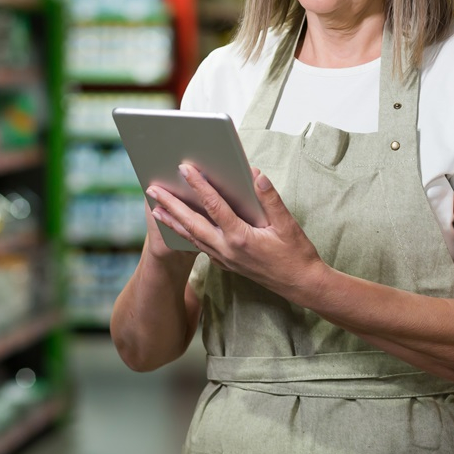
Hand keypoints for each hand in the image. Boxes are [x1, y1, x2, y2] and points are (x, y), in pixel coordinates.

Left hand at [148, 165, 326, 300]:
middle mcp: (227, 250)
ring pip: (192, 238)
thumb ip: (270, 199)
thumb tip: (256, 175)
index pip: (214, 207)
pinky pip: (200, 247)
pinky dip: (186, 235)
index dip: (199, 186)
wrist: (301, 285)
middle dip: (171, 206)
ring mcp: (225, 259)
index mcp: (241, 238)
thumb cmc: (296, 254)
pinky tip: (180, 227)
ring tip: (156, 208)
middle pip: (192, 224)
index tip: (185, 169)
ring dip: (173, 222)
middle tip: (152, 190)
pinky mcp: (227, 264)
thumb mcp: (287, 224)